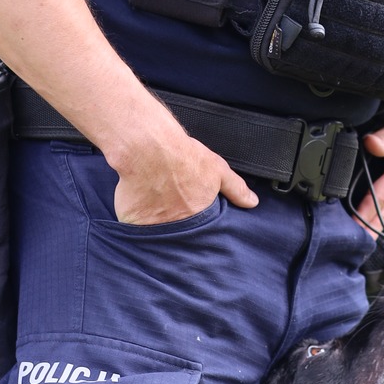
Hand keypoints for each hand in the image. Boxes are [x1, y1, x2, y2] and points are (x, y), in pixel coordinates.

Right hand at [111, 128, 258, 223]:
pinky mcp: (131, 220)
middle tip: (172, 209)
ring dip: (156, 225)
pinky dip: (135, 220)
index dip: (197, 229)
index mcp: (198, 216)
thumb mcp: (217, 169)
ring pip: (155, 233)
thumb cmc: (181, 155)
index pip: (201, 234)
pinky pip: (134, 227)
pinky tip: (137, 204)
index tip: (192, 220)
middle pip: (178, 236)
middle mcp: (176, 226)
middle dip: (177, 229)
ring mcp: (152, 226)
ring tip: (154, 204)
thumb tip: (252, 202)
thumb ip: (236, 189)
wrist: (148, 147)